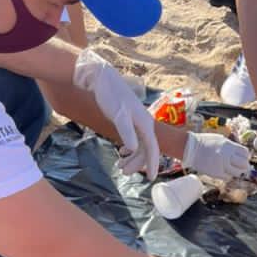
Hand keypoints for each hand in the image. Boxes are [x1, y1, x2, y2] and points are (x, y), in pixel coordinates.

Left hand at [73, 49, 159, 180]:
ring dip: (132, 157)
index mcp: (145, 124)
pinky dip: (130, 148)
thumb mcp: (118, 115)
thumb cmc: (111, 95)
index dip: (152, 164)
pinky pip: (135, 139)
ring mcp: (138, 122)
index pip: (152, 149)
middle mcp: (145, 124)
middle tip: (124, 172)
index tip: (150, 179)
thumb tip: (134, 149)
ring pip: (140, 145)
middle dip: (137, 163)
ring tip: (120, 166)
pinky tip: (122, 152)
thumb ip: (126, 132)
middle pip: (146, 149)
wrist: (103, 78)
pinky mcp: (130, 120)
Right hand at [181, 132, 249, 181]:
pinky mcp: (216, 173)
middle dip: (244, 166)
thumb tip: (239, 154)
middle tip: (242, 167)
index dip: (245, 157)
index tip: (243, 158)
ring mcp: (222, 165)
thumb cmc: (204, 142)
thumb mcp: (220, 139)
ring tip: (232, 170)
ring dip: (237, 172)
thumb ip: (230, 146)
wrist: (190, 148)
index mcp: (228, 145)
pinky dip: (228, 176)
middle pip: (244, 164)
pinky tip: (224, 172)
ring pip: (237, 173)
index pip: (245, 153)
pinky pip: (228, 177)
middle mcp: (227, 155)